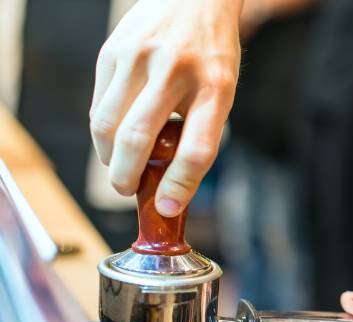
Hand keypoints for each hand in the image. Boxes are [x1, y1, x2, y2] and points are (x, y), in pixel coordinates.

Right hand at [90, 0, 242, 216]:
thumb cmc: (210, 57)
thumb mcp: (221, 92)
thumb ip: (200, 132)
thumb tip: (170, 187)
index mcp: (214, 87)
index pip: (197, 149)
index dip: (180, 185)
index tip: (166, 207)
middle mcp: (175, 70)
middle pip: (139, 139)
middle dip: (126, 177)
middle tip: (127, 189)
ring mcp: (139, 57)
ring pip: (107, 125)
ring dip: (109, 157)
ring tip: (119, 166)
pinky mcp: (113, 50)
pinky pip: (99, 105)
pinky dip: (104, 130)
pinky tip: (116, 134)